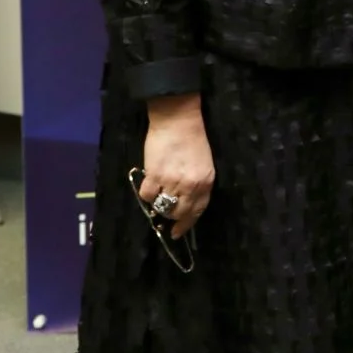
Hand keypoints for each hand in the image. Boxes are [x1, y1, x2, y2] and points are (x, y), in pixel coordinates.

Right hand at [138, 94, 214, 240]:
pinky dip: (147, 193)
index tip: (178, 232)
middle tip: (165, 216)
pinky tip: (149, 184)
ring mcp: (172, 182)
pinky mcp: (154, 176)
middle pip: (178, 213)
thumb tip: (184, 203)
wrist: (178, 120)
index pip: (197, 211)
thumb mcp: (204, 164)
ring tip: (158, 195)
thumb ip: (197, 184)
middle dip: (172, 217)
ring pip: (162, 207)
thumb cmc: (193, 139)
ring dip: (159, 204)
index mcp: (206, 182)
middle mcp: (190, 185)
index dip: (186, 224)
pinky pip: (147, 196)